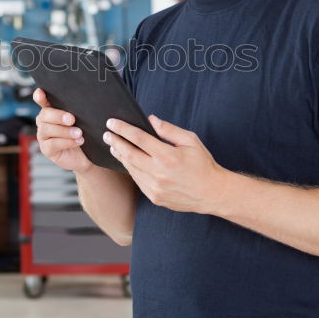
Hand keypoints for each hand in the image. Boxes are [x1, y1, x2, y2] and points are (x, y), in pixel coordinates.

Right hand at [33, 88, 93, 173]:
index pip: (42, 100)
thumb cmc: (83, 133)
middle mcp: (44, 121)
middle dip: (58, 116)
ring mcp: (43, 136)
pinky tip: (78, 141)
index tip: (40, 93)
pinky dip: (66, 142)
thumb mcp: (81, 120)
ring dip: (64, 131)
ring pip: (47, 129)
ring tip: (79, 133)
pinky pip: (53, 144)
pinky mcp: (46, 149)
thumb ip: (76, 111)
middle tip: (72, 119)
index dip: (39, 96)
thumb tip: (82, 101)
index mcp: (51, 110)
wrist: (86, 155)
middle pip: (44, 114)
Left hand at [104, 115, 230, 213]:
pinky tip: (127, 161)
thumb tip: (151, 120)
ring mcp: (155, 187)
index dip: (123, 129)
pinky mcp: (154, 197)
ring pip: (131, 168)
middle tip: (107, 134)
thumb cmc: (203, 165)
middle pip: (129, 154)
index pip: (139, 138)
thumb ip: (169, 130)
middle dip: (115, 141)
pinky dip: (130, 169)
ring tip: (114, 146)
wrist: (212, 193)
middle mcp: (159, 173)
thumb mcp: (190, 141)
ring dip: (120, 155)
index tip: (113, 122)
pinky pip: (138, 180)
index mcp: (168, 156)